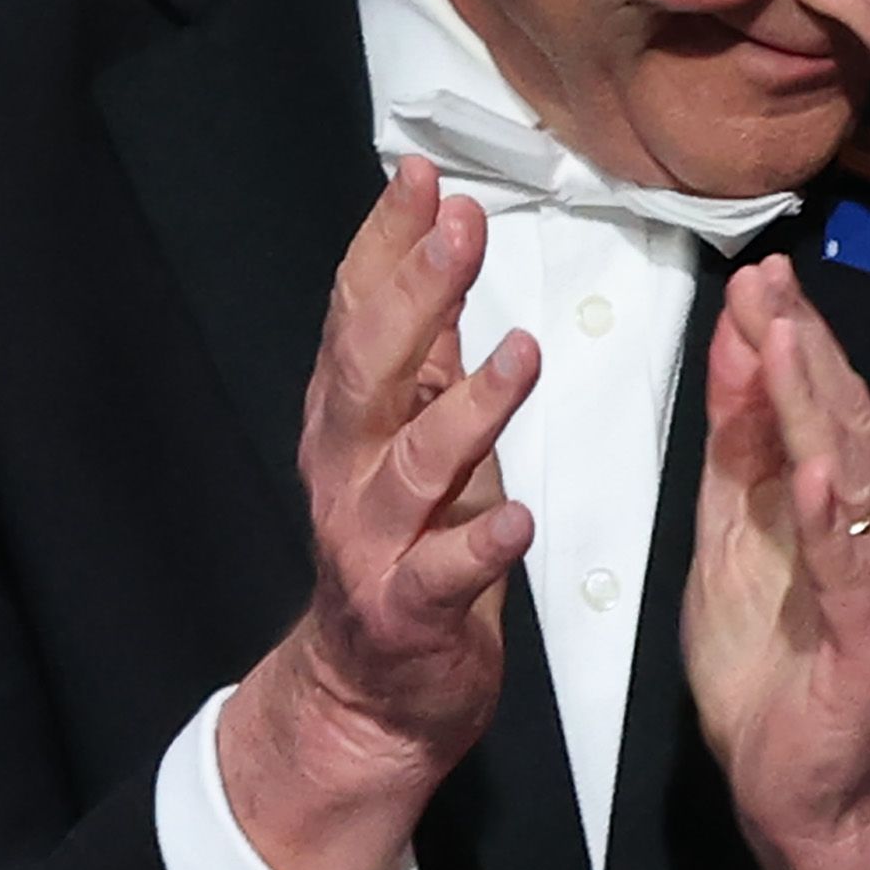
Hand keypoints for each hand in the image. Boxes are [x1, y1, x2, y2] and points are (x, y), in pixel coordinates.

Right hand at [212, 163, 537, 869]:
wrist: (371, 693)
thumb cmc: (409, 551)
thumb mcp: (415, 439)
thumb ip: (423, 358)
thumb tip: (436, 251)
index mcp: (351, 422)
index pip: (359, 314)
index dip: (386, 244)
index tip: (424, 176)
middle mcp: (347, 470)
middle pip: (372, 371)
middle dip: (415, 297)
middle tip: (460, 229)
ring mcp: (371, 542)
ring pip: (412, 465)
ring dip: (468, 408)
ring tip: (522, 353)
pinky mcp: (406, 611)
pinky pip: (440, 575)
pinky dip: (478, 546)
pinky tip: (518, 517)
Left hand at [686, 259, 869, 869]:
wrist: (805, 786)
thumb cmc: (775, 665)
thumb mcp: (736, 535)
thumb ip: (740, 449)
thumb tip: (740, 346)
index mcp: (856, 496)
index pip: (822, 398)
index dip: (790, 335)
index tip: (756, 274)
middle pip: (845, 418)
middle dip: (803, 347)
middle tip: (768, 281)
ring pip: (854, 475)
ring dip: (816, 407)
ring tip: (786, 341)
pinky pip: (850, 567)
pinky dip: (834, 518)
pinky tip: (817, 470)